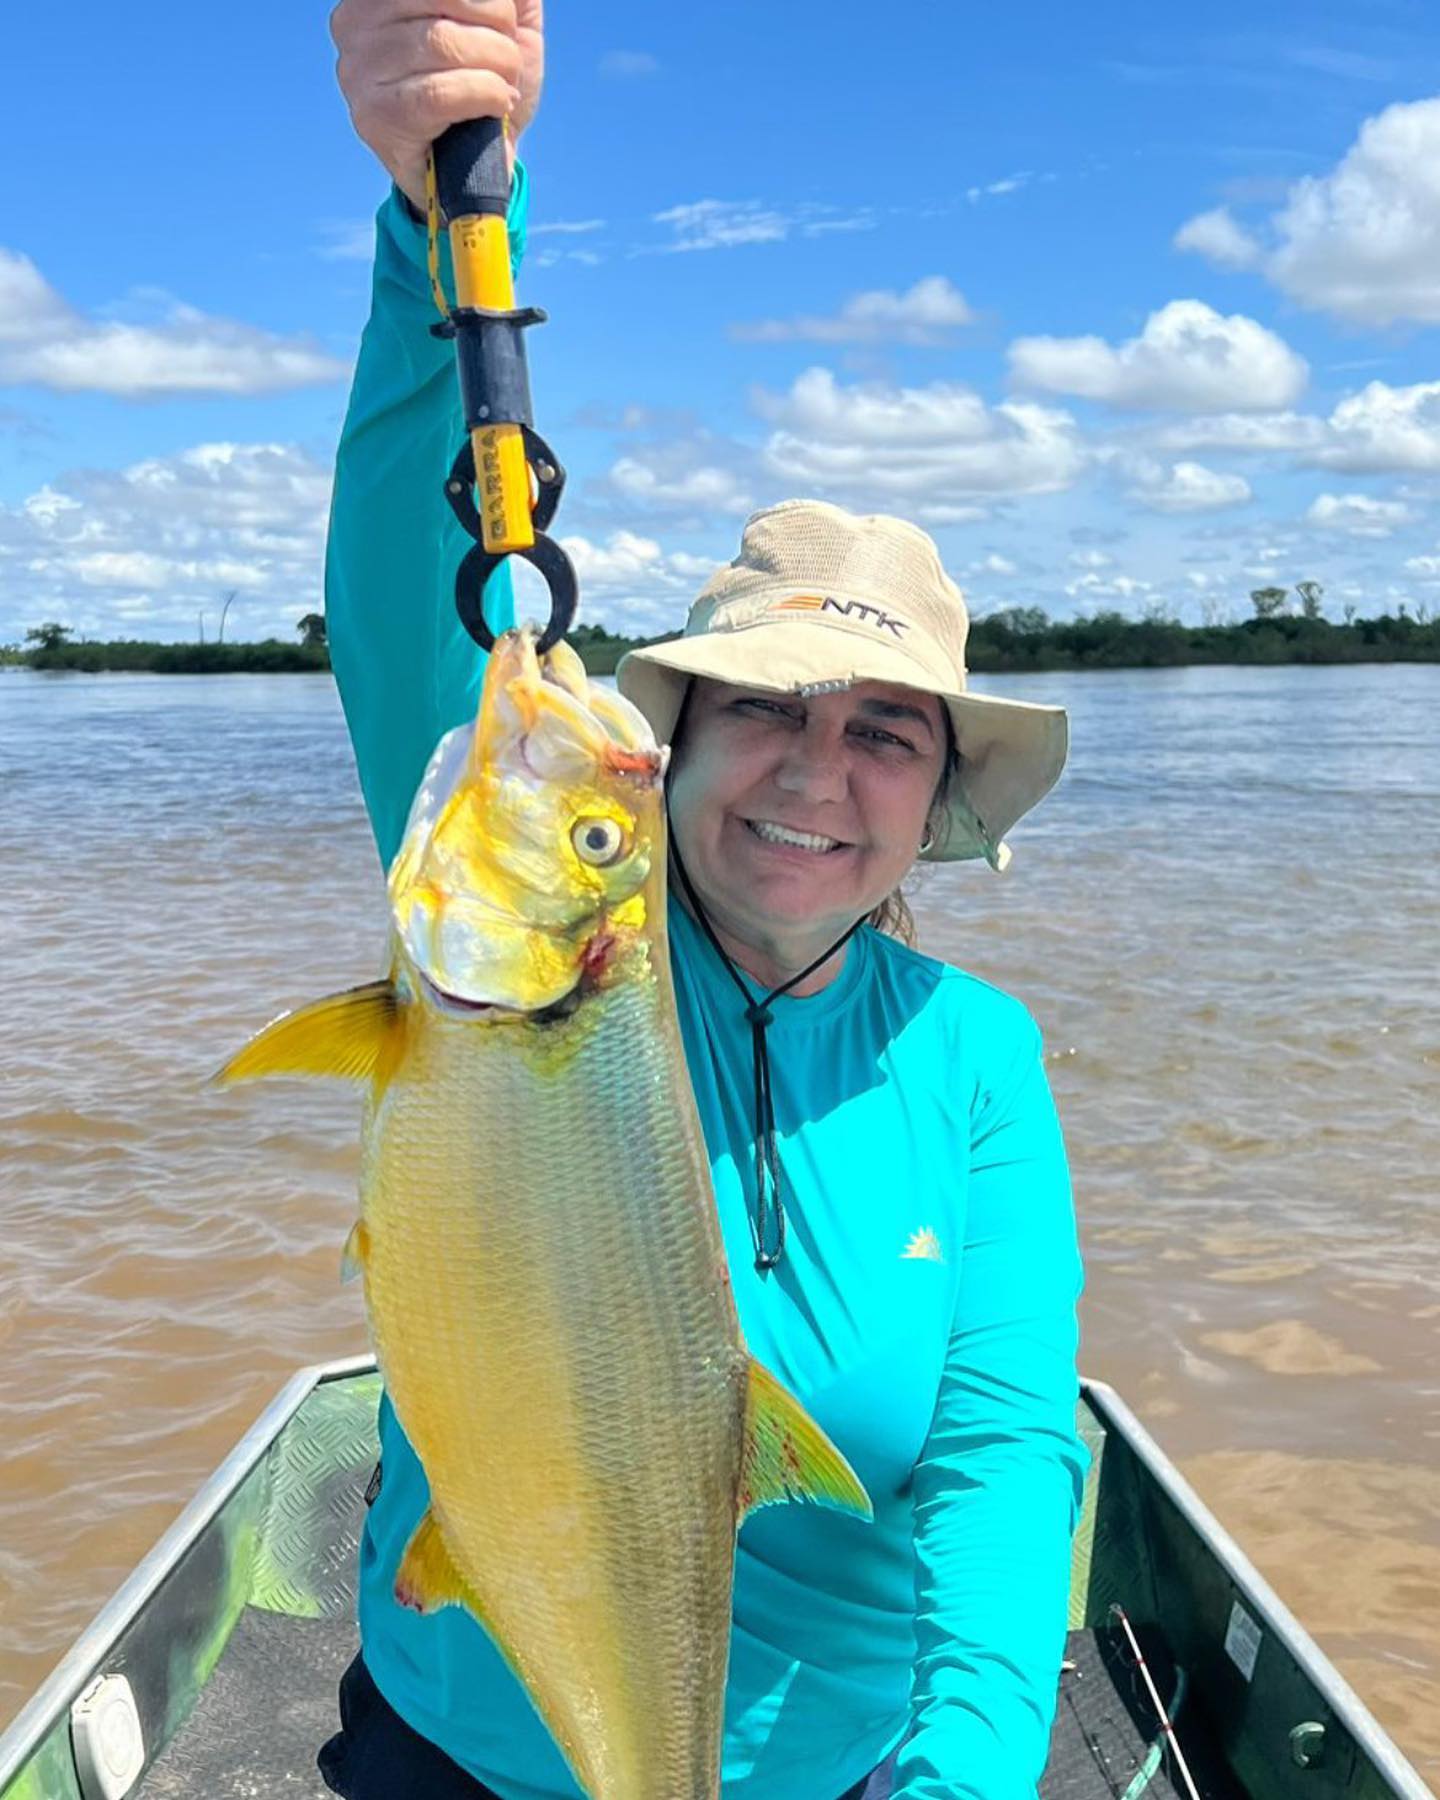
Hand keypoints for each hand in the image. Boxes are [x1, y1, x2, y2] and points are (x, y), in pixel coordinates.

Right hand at [331, 0, 543, 213]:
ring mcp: (358, 71)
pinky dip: (486, 94)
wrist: (480, 165)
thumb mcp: (500, 21)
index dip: (489, 1)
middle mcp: (355, 22)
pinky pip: (440, 92)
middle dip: (498, 29)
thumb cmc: (485, 84)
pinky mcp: (376, 118)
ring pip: (442, 42)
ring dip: (498, 66)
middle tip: (509, 62)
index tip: (504, 25)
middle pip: (445, 0)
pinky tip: (498, 105)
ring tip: (504, 86)